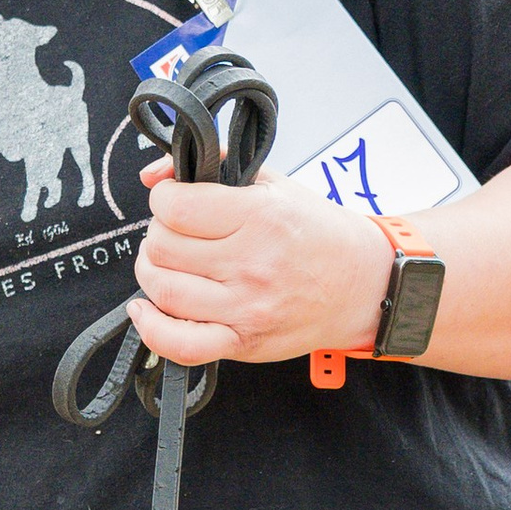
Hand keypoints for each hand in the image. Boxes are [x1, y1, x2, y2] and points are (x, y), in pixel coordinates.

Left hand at [130, 169, 393, 368]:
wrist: (364, 285)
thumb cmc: (319, 235)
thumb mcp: (273, 183)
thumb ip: (214, 165)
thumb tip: (154, 176)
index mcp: (260, 218)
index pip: (174, 207)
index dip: (164, 200)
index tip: (174, 203)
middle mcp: (251, 264)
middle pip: (162, 248)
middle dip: (159, 235)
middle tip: (177, 235)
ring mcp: (246, 307)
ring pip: (163, 290)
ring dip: (153, 273)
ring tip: (169, 264)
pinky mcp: (243, 342)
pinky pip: (179, 344)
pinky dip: (152, 328)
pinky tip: (146, 310)